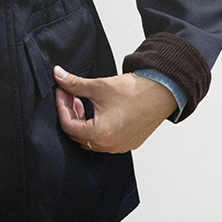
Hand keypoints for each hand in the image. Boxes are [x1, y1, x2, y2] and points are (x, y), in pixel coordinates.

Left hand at [53, 66, 176, 153]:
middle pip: (77, 134)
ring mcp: (120, 146)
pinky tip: (97, 111)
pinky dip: (96, 127)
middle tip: (70, 95)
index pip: (68, 125)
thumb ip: (74, 84)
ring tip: (82, 101)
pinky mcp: (128, 143)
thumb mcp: (99, 86)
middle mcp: (110, 145)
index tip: (61, 91)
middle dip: (71, 113)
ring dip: (83, 121)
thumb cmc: (136, 91)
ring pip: (90, 139)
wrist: (164, 92)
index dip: (61, 106)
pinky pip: (104, 140)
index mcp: (101, 134)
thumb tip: (58, 75)